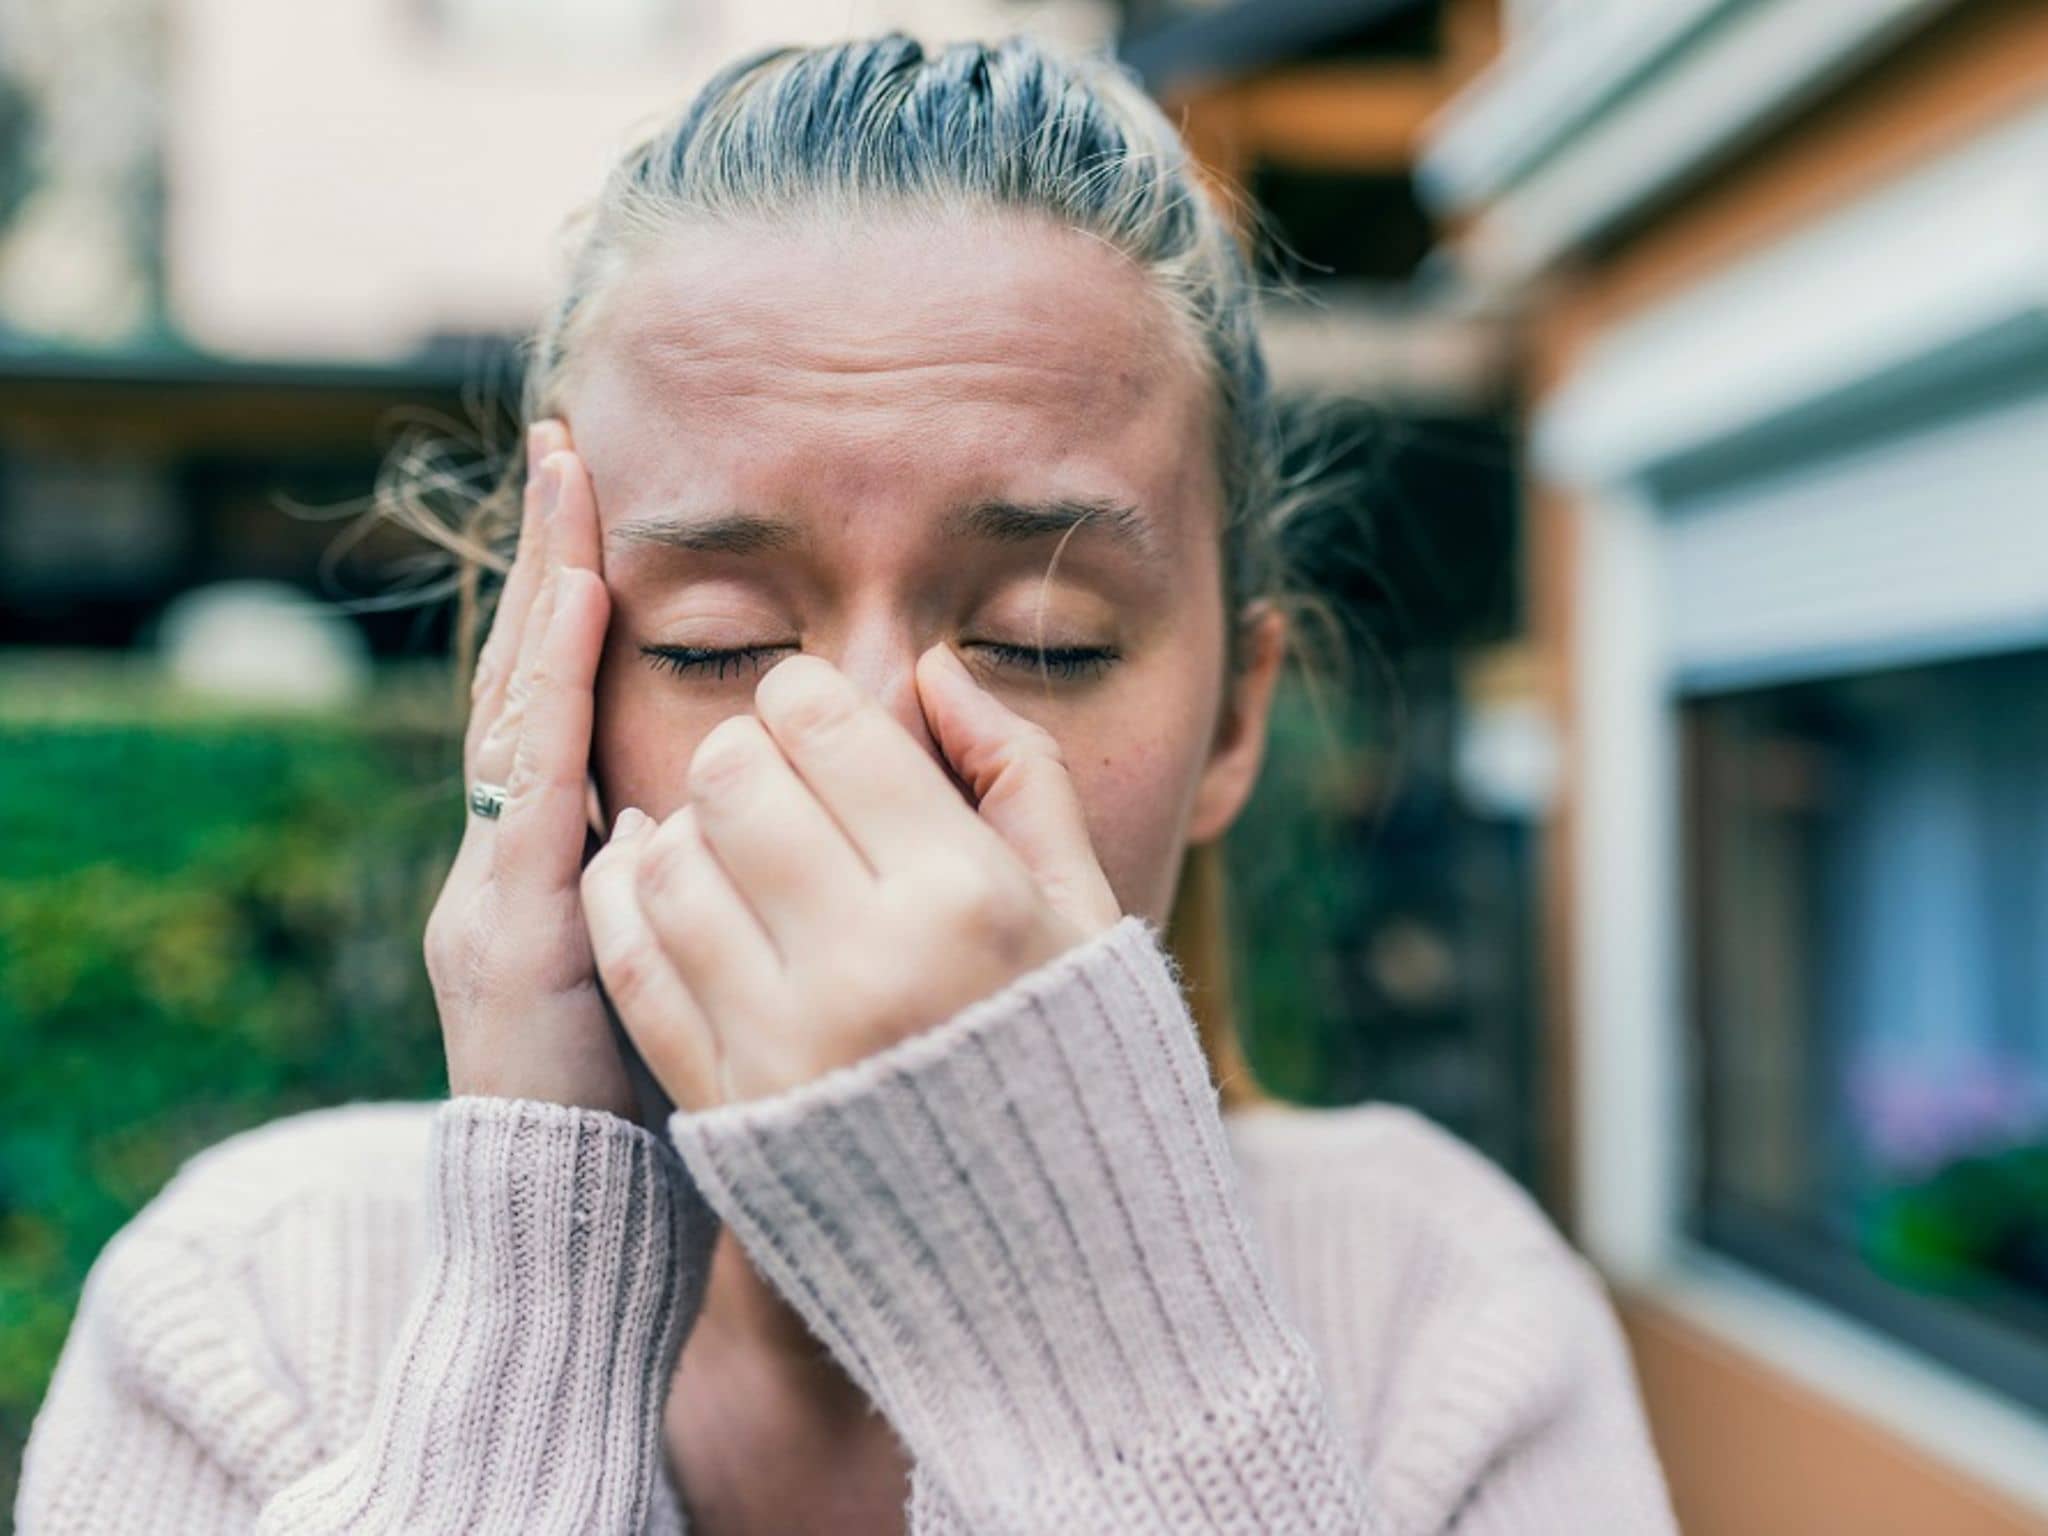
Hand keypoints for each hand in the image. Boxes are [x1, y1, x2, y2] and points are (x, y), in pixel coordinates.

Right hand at [422, 421, 637, 1118]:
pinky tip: (576, 605)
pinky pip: (531, 783)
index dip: (571, 606)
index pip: (553, 705)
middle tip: (564, 448)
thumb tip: (694, 810)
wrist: (579, 1224)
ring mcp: (493, 887)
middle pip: (519, 678)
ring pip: (513, 707)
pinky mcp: (504, 927)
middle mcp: (507, 858)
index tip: (597, 509)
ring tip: (568, 485)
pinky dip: (549, 688)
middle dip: (545, 561)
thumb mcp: (671, 961)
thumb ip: (672, 881)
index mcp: (550, 863)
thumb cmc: (649, 1103)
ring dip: (542, 590)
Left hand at [578, 648, 1124, 1109]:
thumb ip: (1020, 773)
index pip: (823, 726)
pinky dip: (631, 900)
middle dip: (743, 753)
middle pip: (732, 780)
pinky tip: (668, 886)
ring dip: (684, 827)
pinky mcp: (725, 1104)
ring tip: (729, 840)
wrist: (1041, 1255)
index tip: (818, 716)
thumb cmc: (1074, 1055)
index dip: (806, 696)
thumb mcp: (1082, 906)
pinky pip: (635, 961)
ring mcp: (784, 1042)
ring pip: (667, 864)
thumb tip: (931, 671)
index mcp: (964, 897)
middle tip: (769, 774)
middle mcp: (866, 964)